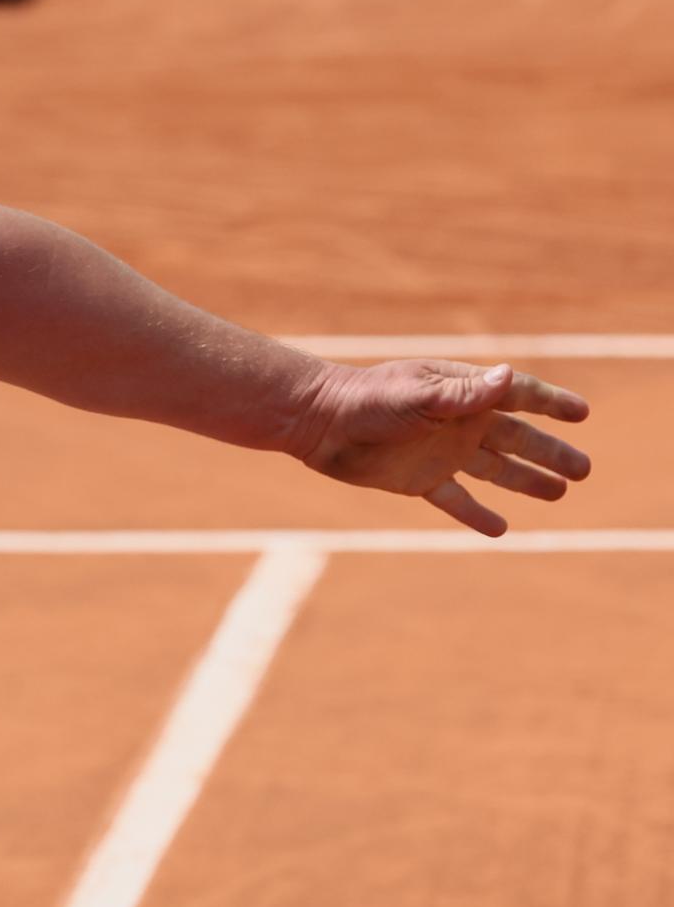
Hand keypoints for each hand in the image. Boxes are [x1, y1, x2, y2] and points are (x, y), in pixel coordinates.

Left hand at [296, 360, 590, 536]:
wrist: (319, 423)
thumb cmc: (366, 399)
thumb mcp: (417, 394)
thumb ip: (462, 393)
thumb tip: (508, 376)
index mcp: (462, 394)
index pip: (519, 396)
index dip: (552, 404)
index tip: (582, 414)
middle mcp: (458, 423)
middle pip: (517, 439)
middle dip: (551, 452)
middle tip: (586, 470)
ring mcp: (441, 452)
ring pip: (496, 470)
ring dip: (527, 481)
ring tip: (560, 493)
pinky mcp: (419, 479)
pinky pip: (456, 499)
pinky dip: (477, 514)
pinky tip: (501, 530)